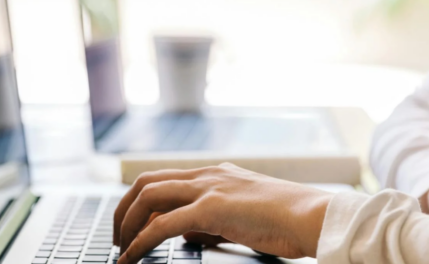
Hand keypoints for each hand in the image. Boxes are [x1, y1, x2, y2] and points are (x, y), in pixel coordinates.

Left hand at [112, 163, 332, 263]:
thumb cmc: (286, 219)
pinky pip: (161, 225)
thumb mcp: (242, 213)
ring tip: (120, 248)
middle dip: (123, 209)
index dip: (140, 201)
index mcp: (215, 173)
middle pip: (146, 182)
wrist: (311, 216)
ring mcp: (208, 188)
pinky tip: (130, 258)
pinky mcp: (210, 209)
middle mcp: (207, 174)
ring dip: (126, 223)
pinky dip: (140, 242)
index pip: (164, 178)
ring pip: (147, 196)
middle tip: (117, 237)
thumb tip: (188, 234)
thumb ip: (212, 220)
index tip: (130, 224)